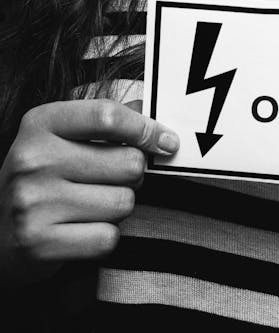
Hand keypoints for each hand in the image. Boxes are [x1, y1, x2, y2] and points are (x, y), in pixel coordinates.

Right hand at [0, 99, 179, 285]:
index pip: (108, 116)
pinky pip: (107, 237)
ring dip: (118, 207)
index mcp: (40, 123)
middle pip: (127, 162)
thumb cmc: (42, 178)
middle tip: (113, 180)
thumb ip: (106, 122)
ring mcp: (33, 202)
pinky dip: (104, 236)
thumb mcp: (61, 137)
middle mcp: (33, 160)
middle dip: (132, 174)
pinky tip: (82, 230)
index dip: (145, 128)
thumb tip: (154, 118)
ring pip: (123, 202)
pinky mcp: (39, 243)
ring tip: (91, 205)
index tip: (165, 141)